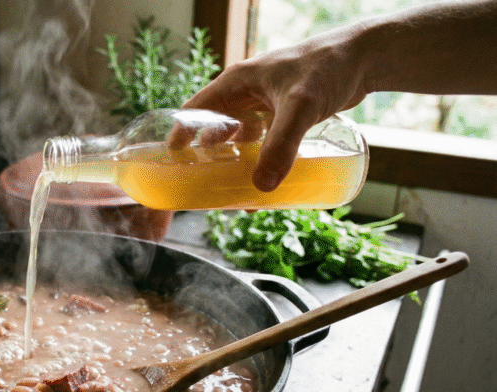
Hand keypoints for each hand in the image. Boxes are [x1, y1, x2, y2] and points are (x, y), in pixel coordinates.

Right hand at [181, 24, 367, 191]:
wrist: (366, 57)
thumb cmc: (328, 68)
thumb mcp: (301, 107)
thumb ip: (282, 146)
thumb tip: (263, 187)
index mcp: (237, 82)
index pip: (196, 109)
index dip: (181, 134)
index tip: (173, 162)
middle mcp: (246, 92)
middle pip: (216, 128)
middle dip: (210, 156)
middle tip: (206, 184)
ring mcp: (266, 102)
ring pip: (240, 137)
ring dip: (236, 160)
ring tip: (234, 188)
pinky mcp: (284, 112)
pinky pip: (263, 139)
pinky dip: (259, 158)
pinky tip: (265, 176)